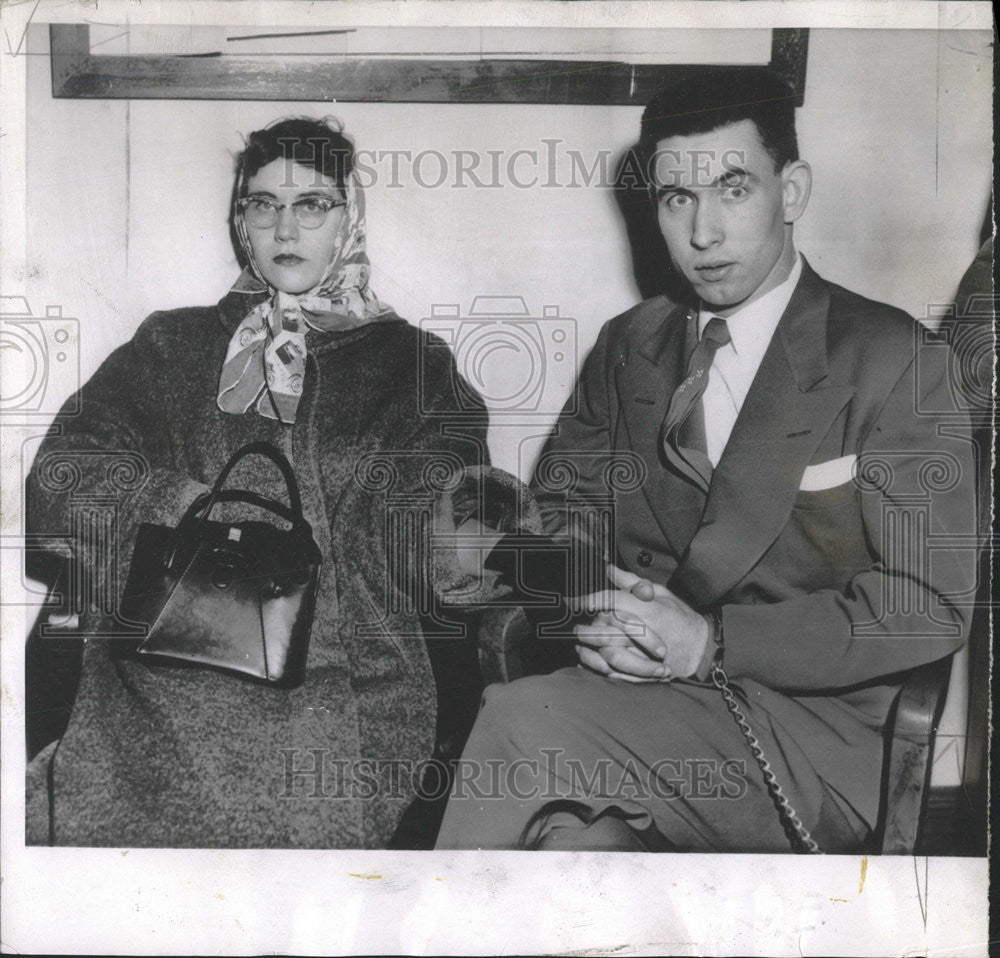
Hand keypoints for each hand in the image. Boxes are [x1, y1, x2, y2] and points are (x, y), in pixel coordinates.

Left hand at [576, 564, 710, 678]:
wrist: (700, 649)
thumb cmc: (681, 619)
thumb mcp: (661, 593)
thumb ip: (632, 582)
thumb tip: (609, 568)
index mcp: (648, 610)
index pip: (612, 602)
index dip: (589, 600)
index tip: (573, 602)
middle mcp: (644, 633)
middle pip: (605, 629)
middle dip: (585, 627)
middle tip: (572, 624)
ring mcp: (644, 655)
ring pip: (606, 652)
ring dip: (588, 647)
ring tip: (577, 641)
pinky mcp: (642, 672)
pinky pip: (613, 671)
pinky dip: (597, 666)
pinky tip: (587, 658)